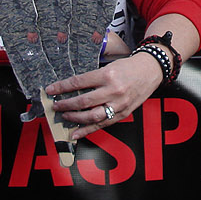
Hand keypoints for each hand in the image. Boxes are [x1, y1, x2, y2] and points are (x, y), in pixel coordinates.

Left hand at [44, 52, 164, 137]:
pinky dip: (87, 130)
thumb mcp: (109, 66)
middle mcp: (113, 90)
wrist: (150, 71)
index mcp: (107, 75)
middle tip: (55, 106)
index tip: (50, 90)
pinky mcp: (123, 114)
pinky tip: (76, 133)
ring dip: (75, 118)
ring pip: (92, 116)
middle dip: (66, 104)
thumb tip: (72, 89)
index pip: (79, 82)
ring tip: (64, 116)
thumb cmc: (128, 67)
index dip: (62, 87)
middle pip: (83, 101)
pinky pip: (102, 124)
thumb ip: (93, 78)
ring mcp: (118, 104)